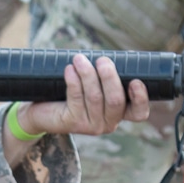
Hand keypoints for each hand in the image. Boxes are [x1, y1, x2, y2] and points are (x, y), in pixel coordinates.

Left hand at [14, 54, 150, 137]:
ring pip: (94, 97)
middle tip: (102, 60)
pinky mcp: (72, 123)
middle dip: (109, 77)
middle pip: (116, 100)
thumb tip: (110, 56)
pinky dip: (73, 80)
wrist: (42, 111)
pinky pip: (76, 98)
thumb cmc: (73, 93)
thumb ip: (105, 76)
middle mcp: (108, 123)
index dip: (141, 98)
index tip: (136, 81)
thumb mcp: (94, 85)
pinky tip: (69, 69)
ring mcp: (91, 126)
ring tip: (79, 58)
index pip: (139, 113)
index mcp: (119, 113)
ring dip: (88, 74)